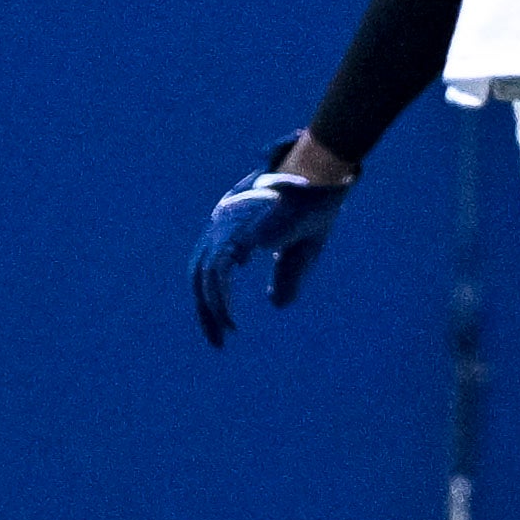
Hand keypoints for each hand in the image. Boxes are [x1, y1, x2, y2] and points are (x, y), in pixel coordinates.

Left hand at [194, 138, 354, 346]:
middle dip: (205, 309)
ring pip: (205, 276)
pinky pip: (218, 272)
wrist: (319, 179)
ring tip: (227, 332)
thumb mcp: (299, 252)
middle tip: (218, 340)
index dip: (213, 296)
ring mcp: (227, 228)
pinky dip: (221, 299)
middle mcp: (223, 226)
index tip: (223, 324)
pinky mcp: (236, 234)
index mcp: (233, 226)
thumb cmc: (310, 209)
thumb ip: (285, 276)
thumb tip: (276, 304)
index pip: (209, 266)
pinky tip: (229, 319)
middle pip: (199, 274)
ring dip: (213, 308)